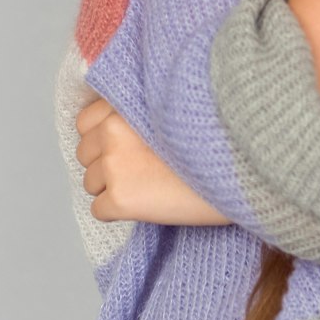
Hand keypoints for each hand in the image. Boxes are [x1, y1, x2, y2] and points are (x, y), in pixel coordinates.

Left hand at [74, 90, 232, 226]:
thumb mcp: (170, 111)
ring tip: (147, 186)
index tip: (125, 146)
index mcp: (123, 107)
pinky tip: (147, 204)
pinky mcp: (119, 199)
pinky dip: (117, 211)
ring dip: (111, 187)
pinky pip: (99, 210)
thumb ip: (137, 114)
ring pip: (90, 183)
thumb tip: (114, 130)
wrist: (235, 174)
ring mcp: (113, 167)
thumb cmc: (211, 143)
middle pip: (84, 155)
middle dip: (105, 163)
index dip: (102, 137)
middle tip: (140, 169)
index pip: (84, 123)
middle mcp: (112, 133)